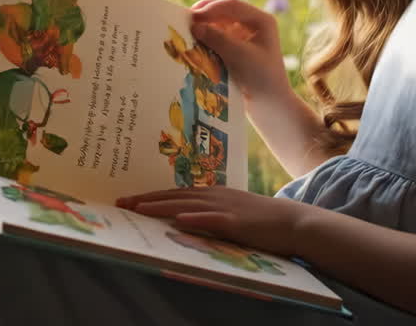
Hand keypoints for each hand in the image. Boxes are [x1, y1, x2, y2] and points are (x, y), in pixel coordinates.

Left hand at [116, 187, 311, 255]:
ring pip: (186, 205)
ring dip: (161, 206)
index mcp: (213, 193)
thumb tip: (188, 218)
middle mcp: (215, 195)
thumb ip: (211, 212)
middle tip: (122, 203)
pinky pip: (212, 219)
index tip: (130, 200)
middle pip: (174, 196)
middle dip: (147, 200)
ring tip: (139, 209)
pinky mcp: (236, 222)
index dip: (152, 196)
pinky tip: (178, 220)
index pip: (176, 193)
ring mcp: (225, 208)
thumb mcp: (233, 212)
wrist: (293, 222)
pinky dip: (194, 219)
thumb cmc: (263, 220)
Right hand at [188, 0, 289, 105]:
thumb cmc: (261, 79)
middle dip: (205, 15)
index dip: (211, 8)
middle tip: (184, 20)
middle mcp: (253, 24)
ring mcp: (244, 36)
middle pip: (224, 11)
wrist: (271, 107)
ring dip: (204, 26)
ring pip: (219, 23)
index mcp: (262, 20)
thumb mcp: (239, 56)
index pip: (232, 6)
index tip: (192, 17)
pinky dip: (206, 38)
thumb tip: (195, 25)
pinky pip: (217, 36)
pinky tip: (194, 43)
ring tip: (187, 30)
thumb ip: (218, 39)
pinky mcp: (236, 48)